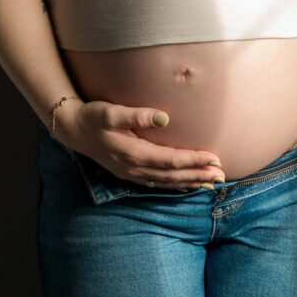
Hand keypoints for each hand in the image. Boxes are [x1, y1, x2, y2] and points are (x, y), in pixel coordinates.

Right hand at [52, 98, 225, 189]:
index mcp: (133, 153)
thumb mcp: (111, 112)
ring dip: (190, 182)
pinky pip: (158, 183)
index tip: (214, 158)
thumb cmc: (93, 116)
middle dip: (198, 174)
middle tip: (222, 174)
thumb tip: (164, 117)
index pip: (171, 160)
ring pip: (167, 182)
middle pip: (172, 175)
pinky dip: (175, 185)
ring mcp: (132, 173)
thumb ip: (137, 114)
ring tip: (212, 182)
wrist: (73, 129)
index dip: (193, 160)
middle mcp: (134, 167)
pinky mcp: (130, 173)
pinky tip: (187, 184)